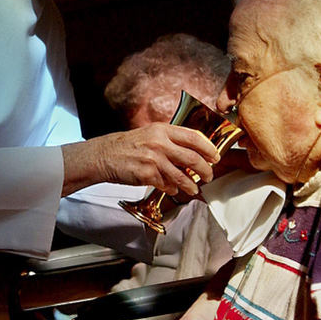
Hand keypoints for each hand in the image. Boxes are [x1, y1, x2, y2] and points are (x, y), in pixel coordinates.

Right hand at [61, 123, 218, 196]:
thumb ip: (170, 140)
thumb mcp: (150, 134)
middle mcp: (159, 143)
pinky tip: (174, 189)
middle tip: (209, 175)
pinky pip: (167, 184)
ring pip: (181, 175)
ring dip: (191, 184)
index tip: (215, 156)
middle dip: (205, 169)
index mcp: (162, 130)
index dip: (208, 148)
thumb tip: (192, 151)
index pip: (193, 137)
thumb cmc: (128, 145)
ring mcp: (153, 159)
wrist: (105, 155)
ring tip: (194, 188)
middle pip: (192, 157)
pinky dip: (173, 188)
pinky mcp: (147, 174)